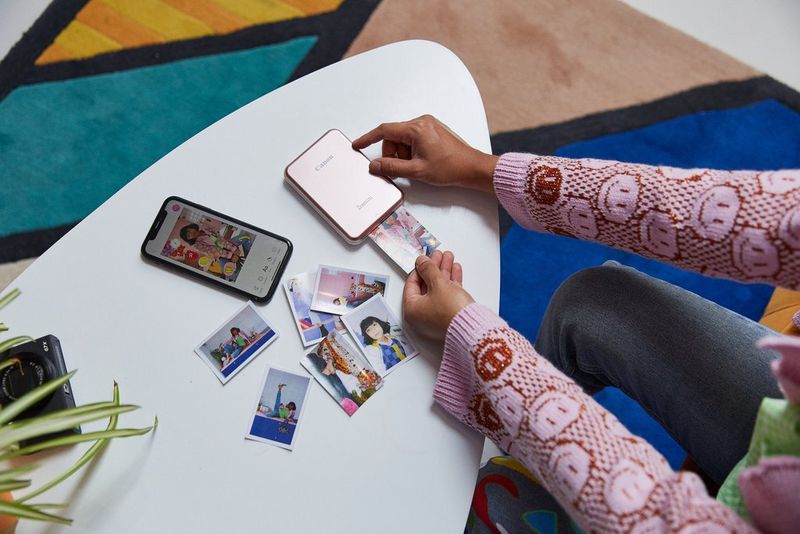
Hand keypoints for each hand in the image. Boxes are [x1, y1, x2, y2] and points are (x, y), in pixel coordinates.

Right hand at [352, 115, 498, 192]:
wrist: (472, 168)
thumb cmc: (451, 167)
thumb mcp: (416, 171)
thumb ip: (392, 168)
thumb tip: (374, 166)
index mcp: (416, 128)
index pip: (384, 131)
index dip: (368, 138)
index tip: (357, 145)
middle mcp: (422, 122)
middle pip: (394, 137)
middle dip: (393, 154)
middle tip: (401, 169)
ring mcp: (429, 125)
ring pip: (403, 139)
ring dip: (403, 154)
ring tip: (417, 166)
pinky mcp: (433, 131)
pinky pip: (413, 139)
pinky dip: (411, 151)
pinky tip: (421, 162)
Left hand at [403, 250, 474, 341]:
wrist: (472, 327)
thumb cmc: (451, 311)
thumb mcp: (438, 283)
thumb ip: (428, 269)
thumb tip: (421, 261)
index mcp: (412, 310)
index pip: (411, 284)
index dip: (420, 268)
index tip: (425, 259)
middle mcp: (422, 316)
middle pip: (426, 285)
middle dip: (435, 268)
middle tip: (439, 255)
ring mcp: (436, 317)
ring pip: (438, 289)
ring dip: (444, 272)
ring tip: (450, 258)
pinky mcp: (449, 316)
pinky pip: (447, 295)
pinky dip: (451, 282)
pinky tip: (456, 270)